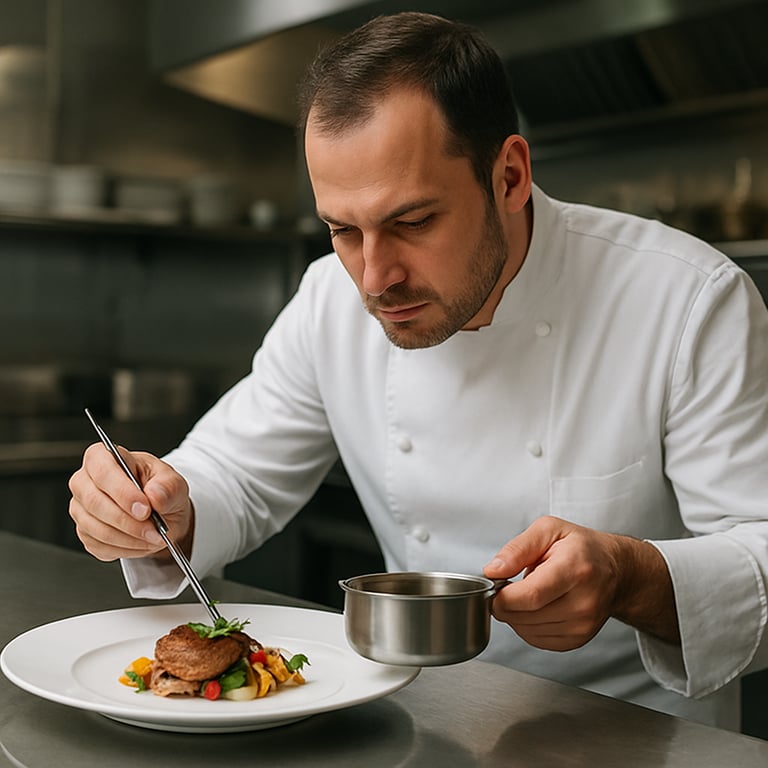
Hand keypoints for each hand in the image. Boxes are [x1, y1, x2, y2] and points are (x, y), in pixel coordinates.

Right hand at [68, 443, 192, 561]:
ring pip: (96, 528)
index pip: (103, 470)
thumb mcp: (174, 483)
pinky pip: (99, 545)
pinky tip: (140, 542)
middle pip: (94, 502)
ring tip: (153, 537)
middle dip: (128, 521)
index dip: (122, 491)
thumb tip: (155, 494)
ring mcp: (81, 508)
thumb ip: (168, 486)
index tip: (145, 508)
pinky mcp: (84, 533)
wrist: (161, 514)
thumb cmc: (160, 489)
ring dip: (129, 538)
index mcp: (105, 458)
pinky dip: (124, 548)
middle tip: (154, 529)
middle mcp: (86, 482)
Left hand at [483, 515, 678, 650]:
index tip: (494, 587)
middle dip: (504, 605)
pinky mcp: (579, 638)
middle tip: (504, 588)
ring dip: (514, 616)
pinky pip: (538, 641)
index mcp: (575, 569)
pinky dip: (526, 627)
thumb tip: (493, 570)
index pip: (532, 595)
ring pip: (529, 632)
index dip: (504, 596)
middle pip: (528, 616)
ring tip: (523, 594)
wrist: (615, 570)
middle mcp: (584, 601)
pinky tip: (533, 608)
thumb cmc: (581, 547)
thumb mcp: (548, 530)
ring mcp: (584, 624)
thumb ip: (517, 549)